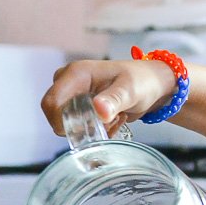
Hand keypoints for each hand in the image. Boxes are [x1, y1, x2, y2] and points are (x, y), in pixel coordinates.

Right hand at [40, 59, 176, 135]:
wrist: (154, 85)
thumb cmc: (143, 81)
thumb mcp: (131, 90)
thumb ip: (115, 99)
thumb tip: (99, 110)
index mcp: (76, 74)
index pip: (51, 102)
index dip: (60, 122)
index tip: (84, 131)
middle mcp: (69, 82)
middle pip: (57, 115)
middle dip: (80, 127)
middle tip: (108, 124)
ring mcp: (74, 93)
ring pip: (69, 122)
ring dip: (91, 129)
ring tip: (115, 120)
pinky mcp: (81, 104)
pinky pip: (79, 124)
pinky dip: (96, 129)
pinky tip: (114, 121)